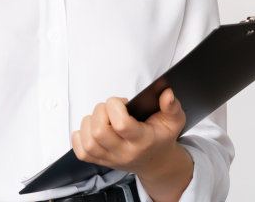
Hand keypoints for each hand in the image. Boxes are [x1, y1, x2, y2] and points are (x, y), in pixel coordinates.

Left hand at [70, 89, 188, 176]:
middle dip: (100, 111)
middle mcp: (124, 153)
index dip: (115, 106)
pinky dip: (81, 137)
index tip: (122, 101)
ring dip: (90, 122)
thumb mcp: (174, 121)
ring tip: (103, 118)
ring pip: (88, 142)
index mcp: (143, 141)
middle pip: (99, 132)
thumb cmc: (161, 137)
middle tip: (111, 109)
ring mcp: (110, 159)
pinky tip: (92, 129)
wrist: (156, 162)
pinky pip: (81, 152)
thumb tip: (167, 94)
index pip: (121, 124)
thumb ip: (172, 106)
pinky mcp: (100, 162)